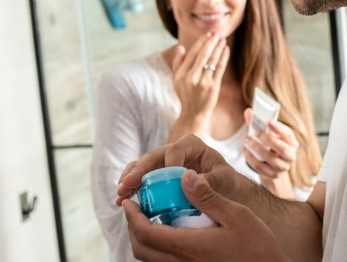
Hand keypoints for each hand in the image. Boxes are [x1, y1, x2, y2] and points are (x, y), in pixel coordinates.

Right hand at [116, 134, 239, 206]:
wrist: (224, 192)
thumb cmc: (226, 182)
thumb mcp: (224, 180)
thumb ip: (211, 180)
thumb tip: (191, 180)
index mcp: (192, 145)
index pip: (176, 151)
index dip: (168, 165)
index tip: (164, 181)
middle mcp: (174, 151)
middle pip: (153, 157)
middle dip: (139, 171)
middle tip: (127, 184)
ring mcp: (163, 163)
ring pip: (142, 167)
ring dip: (129, 180)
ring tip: (120, 194)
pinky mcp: (157, 176)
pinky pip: (141, 180)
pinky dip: (131, 189)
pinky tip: (121, 201)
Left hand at [123, 170, 289, 261]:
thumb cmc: (258, 246)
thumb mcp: (237, 215)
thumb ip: (208, 197)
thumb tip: (184, 175)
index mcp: (188, 246)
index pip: (146, 232)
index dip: (132, 216)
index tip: (130, 200)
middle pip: (141, 249)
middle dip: (133, 227)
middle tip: (137, 208)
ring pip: (150, 260)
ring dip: (144, 239)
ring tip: (151, 219)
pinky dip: (157, 250)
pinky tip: (170, 234)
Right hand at [169, 33, 229, 136]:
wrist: (193, 114)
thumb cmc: (186, 95)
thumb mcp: (176, 80)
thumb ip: (178, 63)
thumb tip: (181, 47)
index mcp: (181, 74)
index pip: (193, 53)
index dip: (201, 42)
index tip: (208, 34)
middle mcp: (191, 77)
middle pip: (203, 55)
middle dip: (211, 42)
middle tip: (217, 33)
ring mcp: (203, 82)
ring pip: (213, 60)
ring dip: (219, 48)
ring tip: (223, 39)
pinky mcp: (213, 87)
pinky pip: (220, 68)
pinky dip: (224, 57)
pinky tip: (226, 49)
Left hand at [243, 108, 298, 196]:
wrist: (271, 167)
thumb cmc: (270, 146)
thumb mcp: (267, 134)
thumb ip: (258, 123)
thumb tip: (248, 111)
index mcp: (292, 142)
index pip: (288, 134)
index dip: (279, 128)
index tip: (268, 121)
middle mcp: (290, 155)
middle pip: (282, 148)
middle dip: (268, 140)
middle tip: (255, 132)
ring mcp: (283, 167)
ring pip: (270, 158)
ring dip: (256, 148)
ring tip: (246, 139)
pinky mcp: (274, 175)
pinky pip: (261, 168)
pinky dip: (251, 158)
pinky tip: (245, 149)